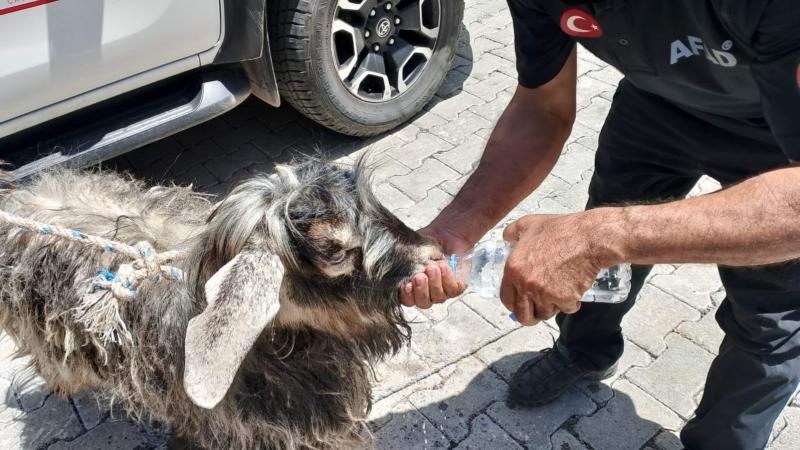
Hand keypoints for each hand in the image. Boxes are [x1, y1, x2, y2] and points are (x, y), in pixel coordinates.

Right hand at [399, 225, 469, 308]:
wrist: (446, 235)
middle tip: (420, 276)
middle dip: (421, 290)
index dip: (406, 296)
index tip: (406, 285)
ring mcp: (443, 293)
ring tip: (433, 267)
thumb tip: (398, 267)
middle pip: (423, 303)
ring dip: (434, 282)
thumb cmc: (426, 245)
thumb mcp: (411, 251)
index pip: (407, 300)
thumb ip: (403, 261)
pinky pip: (453, 290)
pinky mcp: (457, 287)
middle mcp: (428, 294)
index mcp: (412, 288)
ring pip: (438, 297)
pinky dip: (447, 278)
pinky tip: (444, 266)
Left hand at [500, 212, 618, 324]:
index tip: (521, 304)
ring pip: (546, 313)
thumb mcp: (529, 223)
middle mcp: (526, 284)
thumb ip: (512, 231)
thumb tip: (506, 238)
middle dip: (531, 316)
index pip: (506, 299)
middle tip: (538, 310)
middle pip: (523, 316)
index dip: (514, 304)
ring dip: (552, 307)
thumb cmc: (561, 229)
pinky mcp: (564, 299)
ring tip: (559, 291)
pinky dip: (571, 302)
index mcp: (513, 269)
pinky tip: (574, 287)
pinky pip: (566, 308)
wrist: (588, 238)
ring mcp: (545, 294)